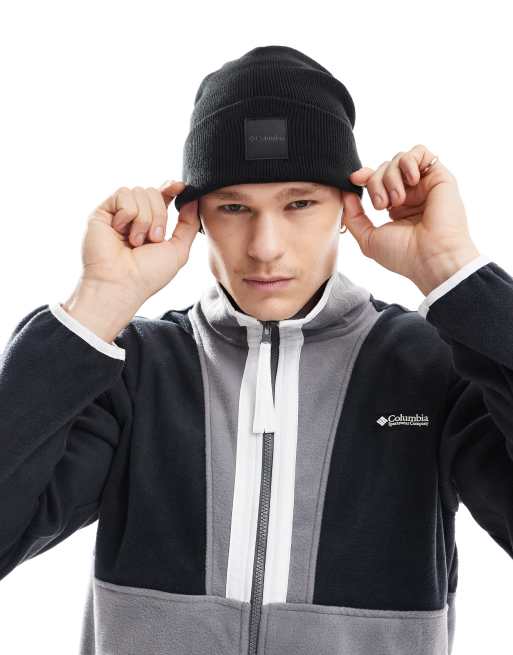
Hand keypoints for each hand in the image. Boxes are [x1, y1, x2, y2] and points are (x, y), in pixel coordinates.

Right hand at [74, 180, 199, 310]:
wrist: (122, 283)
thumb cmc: (148, 274)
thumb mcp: (178, 250)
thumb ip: (189, 224)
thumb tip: (194, 199)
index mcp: (151, 224)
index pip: (162, 197)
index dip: (171, 188)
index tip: (181, 187)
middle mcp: (134, 217)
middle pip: (154, 192)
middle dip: (159, 216)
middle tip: (153, 239)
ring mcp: (118, 214)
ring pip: (140, 192)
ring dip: (144, 219)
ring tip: (135, 242)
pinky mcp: (103, 211)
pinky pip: (123, 194)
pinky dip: (127, 214)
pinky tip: (120, 232)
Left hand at [342, 144, 480, 294]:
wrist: (432, 258)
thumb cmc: (404, 255)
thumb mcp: (368, 239)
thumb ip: (354, 216)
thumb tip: (346, 193)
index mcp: (396, 207)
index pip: (377, 180)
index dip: (364, 176)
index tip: (355, 180)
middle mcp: (411, 194)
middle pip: (384, 169)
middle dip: (376, 183)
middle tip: (381, 205)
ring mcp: (425, 185)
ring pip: (398, 160)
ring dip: (391, 177)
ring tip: (397, 200)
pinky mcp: (439, 176)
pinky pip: (420, 151)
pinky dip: (409, 161)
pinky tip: (411, 181)